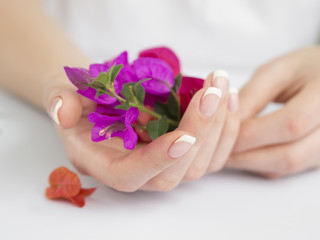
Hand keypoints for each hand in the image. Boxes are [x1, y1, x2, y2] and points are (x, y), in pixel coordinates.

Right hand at [44, 70, 239, 191]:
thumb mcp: (61, 93)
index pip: (130, 176)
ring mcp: (165, 164)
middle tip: (212, 92)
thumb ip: (60, 102)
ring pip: (201, 164)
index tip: (183, 137)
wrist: (101, 95)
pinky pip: (213, 151)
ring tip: (222, 86)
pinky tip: (228, 96)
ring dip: (219, 127)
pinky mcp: (185, 152)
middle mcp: (139, 171)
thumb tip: (65, 110)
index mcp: (105, 163)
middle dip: (199, 132)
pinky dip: (226, 127)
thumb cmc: (80, 96)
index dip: (157, 161)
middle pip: (176, 172)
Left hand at [227, 46, 319, 177]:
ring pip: (287, 167)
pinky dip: (261, 163)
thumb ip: (251, 96)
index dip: (250, 132)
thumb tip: (222, 122)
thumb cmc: (307, 68)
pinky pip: (288, 169)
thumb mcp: (277, 72)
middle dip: (245, 154)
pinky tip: (244, 152)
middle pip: (289, 155)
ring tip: (226, 150)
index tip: (219, 132)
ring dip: (251, 162)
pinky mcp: (319, 157)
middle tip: (216, 148)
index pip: (290, 124)